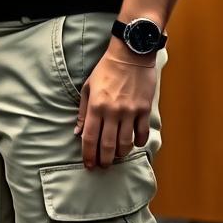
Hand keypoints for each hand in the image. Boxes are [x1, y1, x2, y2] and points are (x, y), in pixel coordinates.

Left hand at [75, 43, 156, 168]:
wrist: (129, 56)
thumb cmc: (105, 70)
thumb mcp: (88, 87)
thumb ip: (83, 111)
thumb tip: (78, 132)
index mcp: (96, 106)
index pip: (90, 137)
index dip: (88, 154)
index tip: (89, 165)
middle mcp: (112, 111)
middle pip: (107, 144)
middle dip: (104, 159)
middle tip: (103, 166)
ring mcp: (130, 112)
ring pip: (125, 143)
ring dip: (120, 154)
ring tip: (116, 157)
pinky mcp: (144, 110)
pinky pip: (142, 134)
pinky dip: (138, 143)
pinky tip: (133, 144)